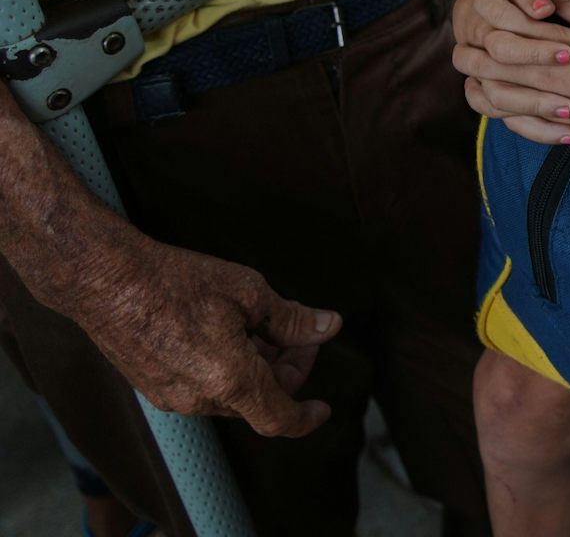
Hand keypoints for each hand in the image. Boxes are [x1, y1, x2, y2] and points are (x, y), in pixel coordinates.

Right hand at [68, 234, 341, 437]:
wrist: (106, 283)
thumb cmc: (177, 282)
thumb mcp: (248, 292)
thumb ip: (292, 319)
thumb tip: (329, 327)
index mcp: (231, 379)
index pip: (279, 419)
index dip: (306, 418)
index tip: (323, 408)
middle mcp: (200, 399)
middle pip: (260, 401)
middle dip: (285, 369)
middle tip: (297, 332)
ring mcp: (172, 398)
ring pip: (232, 395)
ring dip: (256, 369)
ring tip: (261, 325)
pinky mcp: (154, 388)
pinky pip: (203, 389)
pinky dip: (227, 370)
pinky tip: (227, 333)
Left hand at [455, 0, 569, 144]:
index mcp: (555, 45)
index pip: (504, 34)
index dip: (483, 28)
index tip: (473, 22)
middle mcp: (548, 75)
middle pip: (492, 67)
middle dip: (470, 58)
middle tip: (462, 50)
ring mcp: (551, 104)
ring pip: (497, 99)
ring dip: (480, 87)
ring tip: (473, 78)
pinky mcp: (559, 127)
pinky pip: (518, 125)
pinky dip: (502, 115)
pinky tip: (497, 106)